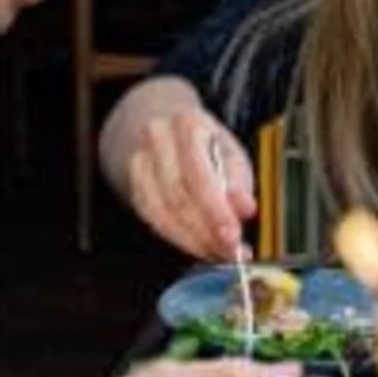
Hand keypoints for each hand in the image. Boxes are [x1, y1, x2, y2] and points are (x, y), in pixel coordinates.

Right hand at [106, 84, 255, 264]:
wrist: (168, 130)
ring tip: (218, 251)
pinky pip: (153, 220)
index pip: (199, 174)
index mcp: (187, 125)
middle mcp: (157, 140)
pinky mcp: (133, 186)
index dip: (215, 211)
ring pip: (162, 213)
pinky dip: (178, 238)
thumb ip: (239, 182)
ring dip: (193, 240)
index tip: (232, 237)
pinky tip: (198, 245)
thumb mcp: (232, 153)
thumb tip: (244, 208)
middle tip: (229, 251)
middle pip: (178, 196)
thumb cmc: (205, 144)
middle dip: (206, 232)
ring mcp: (139, 162)